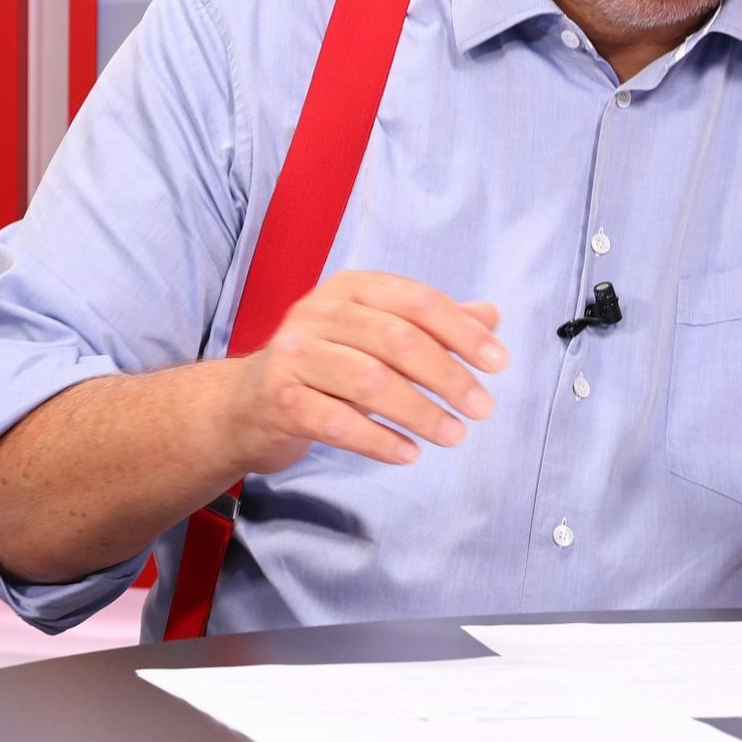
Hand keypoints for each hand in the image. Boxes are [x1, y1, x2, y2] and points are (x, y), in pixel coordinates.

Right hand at [215, 270, 505, 473]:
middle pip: (398, 341)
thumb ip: (430, 325)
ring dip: (421, 413)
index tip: (498, 362)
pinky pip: (339, 422)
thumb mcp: (374, 335)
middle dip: (448, 376)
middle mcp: (317, 312)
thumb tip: (491, 316)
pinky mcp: (278, 399)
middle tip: (483, 407)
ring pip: (371, 382)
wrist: (243, 406)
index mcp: (350, 288)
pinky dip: (380, 440)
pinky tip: (408, 453)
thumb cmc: (323, 367)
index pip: (416, 301)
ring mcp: (293, 355)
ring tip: (454, 435)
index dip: (462, 331)